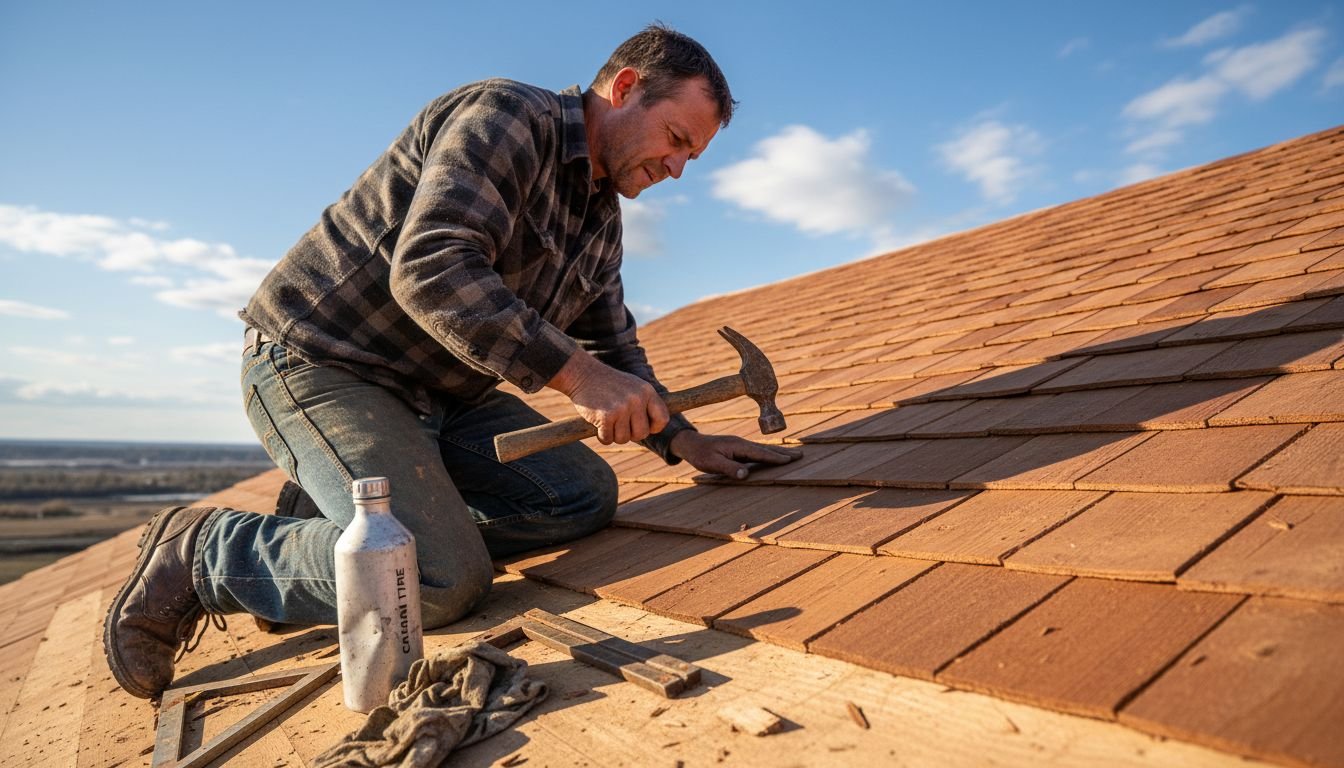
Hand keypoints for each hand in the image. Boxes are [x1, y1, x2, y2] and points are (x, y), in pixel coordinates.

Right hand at [548, 352, 669, 444]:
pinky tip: (598, 424)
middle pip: (642, 434)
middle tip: (620, 424)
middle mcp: (636, 399)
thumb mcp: (633, 386)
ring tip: (607, 421)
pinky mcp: (605, 416)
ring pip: (624, 438)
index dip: (653, 427)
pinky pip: (607, 439)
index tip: (643, 426)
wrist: (583, 374)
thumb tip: (657, 426)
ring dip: (614, 435)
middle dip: (630, 434)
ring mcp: (621, 408)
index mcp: (647, 391)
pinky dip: (602, 436)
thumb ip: (645, 403)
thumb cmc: (608, 383)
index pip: (662, 419)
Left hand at [669, 431, 802, 479]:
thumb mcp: (712, 463)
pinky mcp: (737, 449)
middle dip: (783, 453)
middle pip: (766, 450)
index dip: (775, 457)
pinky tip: (772, 458)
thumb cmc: (700, 454)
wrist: (691, 444)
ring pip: (762, 450)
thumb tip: (746, 474)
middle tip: (801, 455)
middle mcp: (742, 444)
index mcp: (738, 446)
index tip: (790, 460)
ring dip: (777, 453)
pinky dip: (767, 455)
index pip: (760, 453)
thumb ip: (729, 468)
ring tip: (792, 456)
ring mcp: (740, 446)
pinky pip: (756, 453)